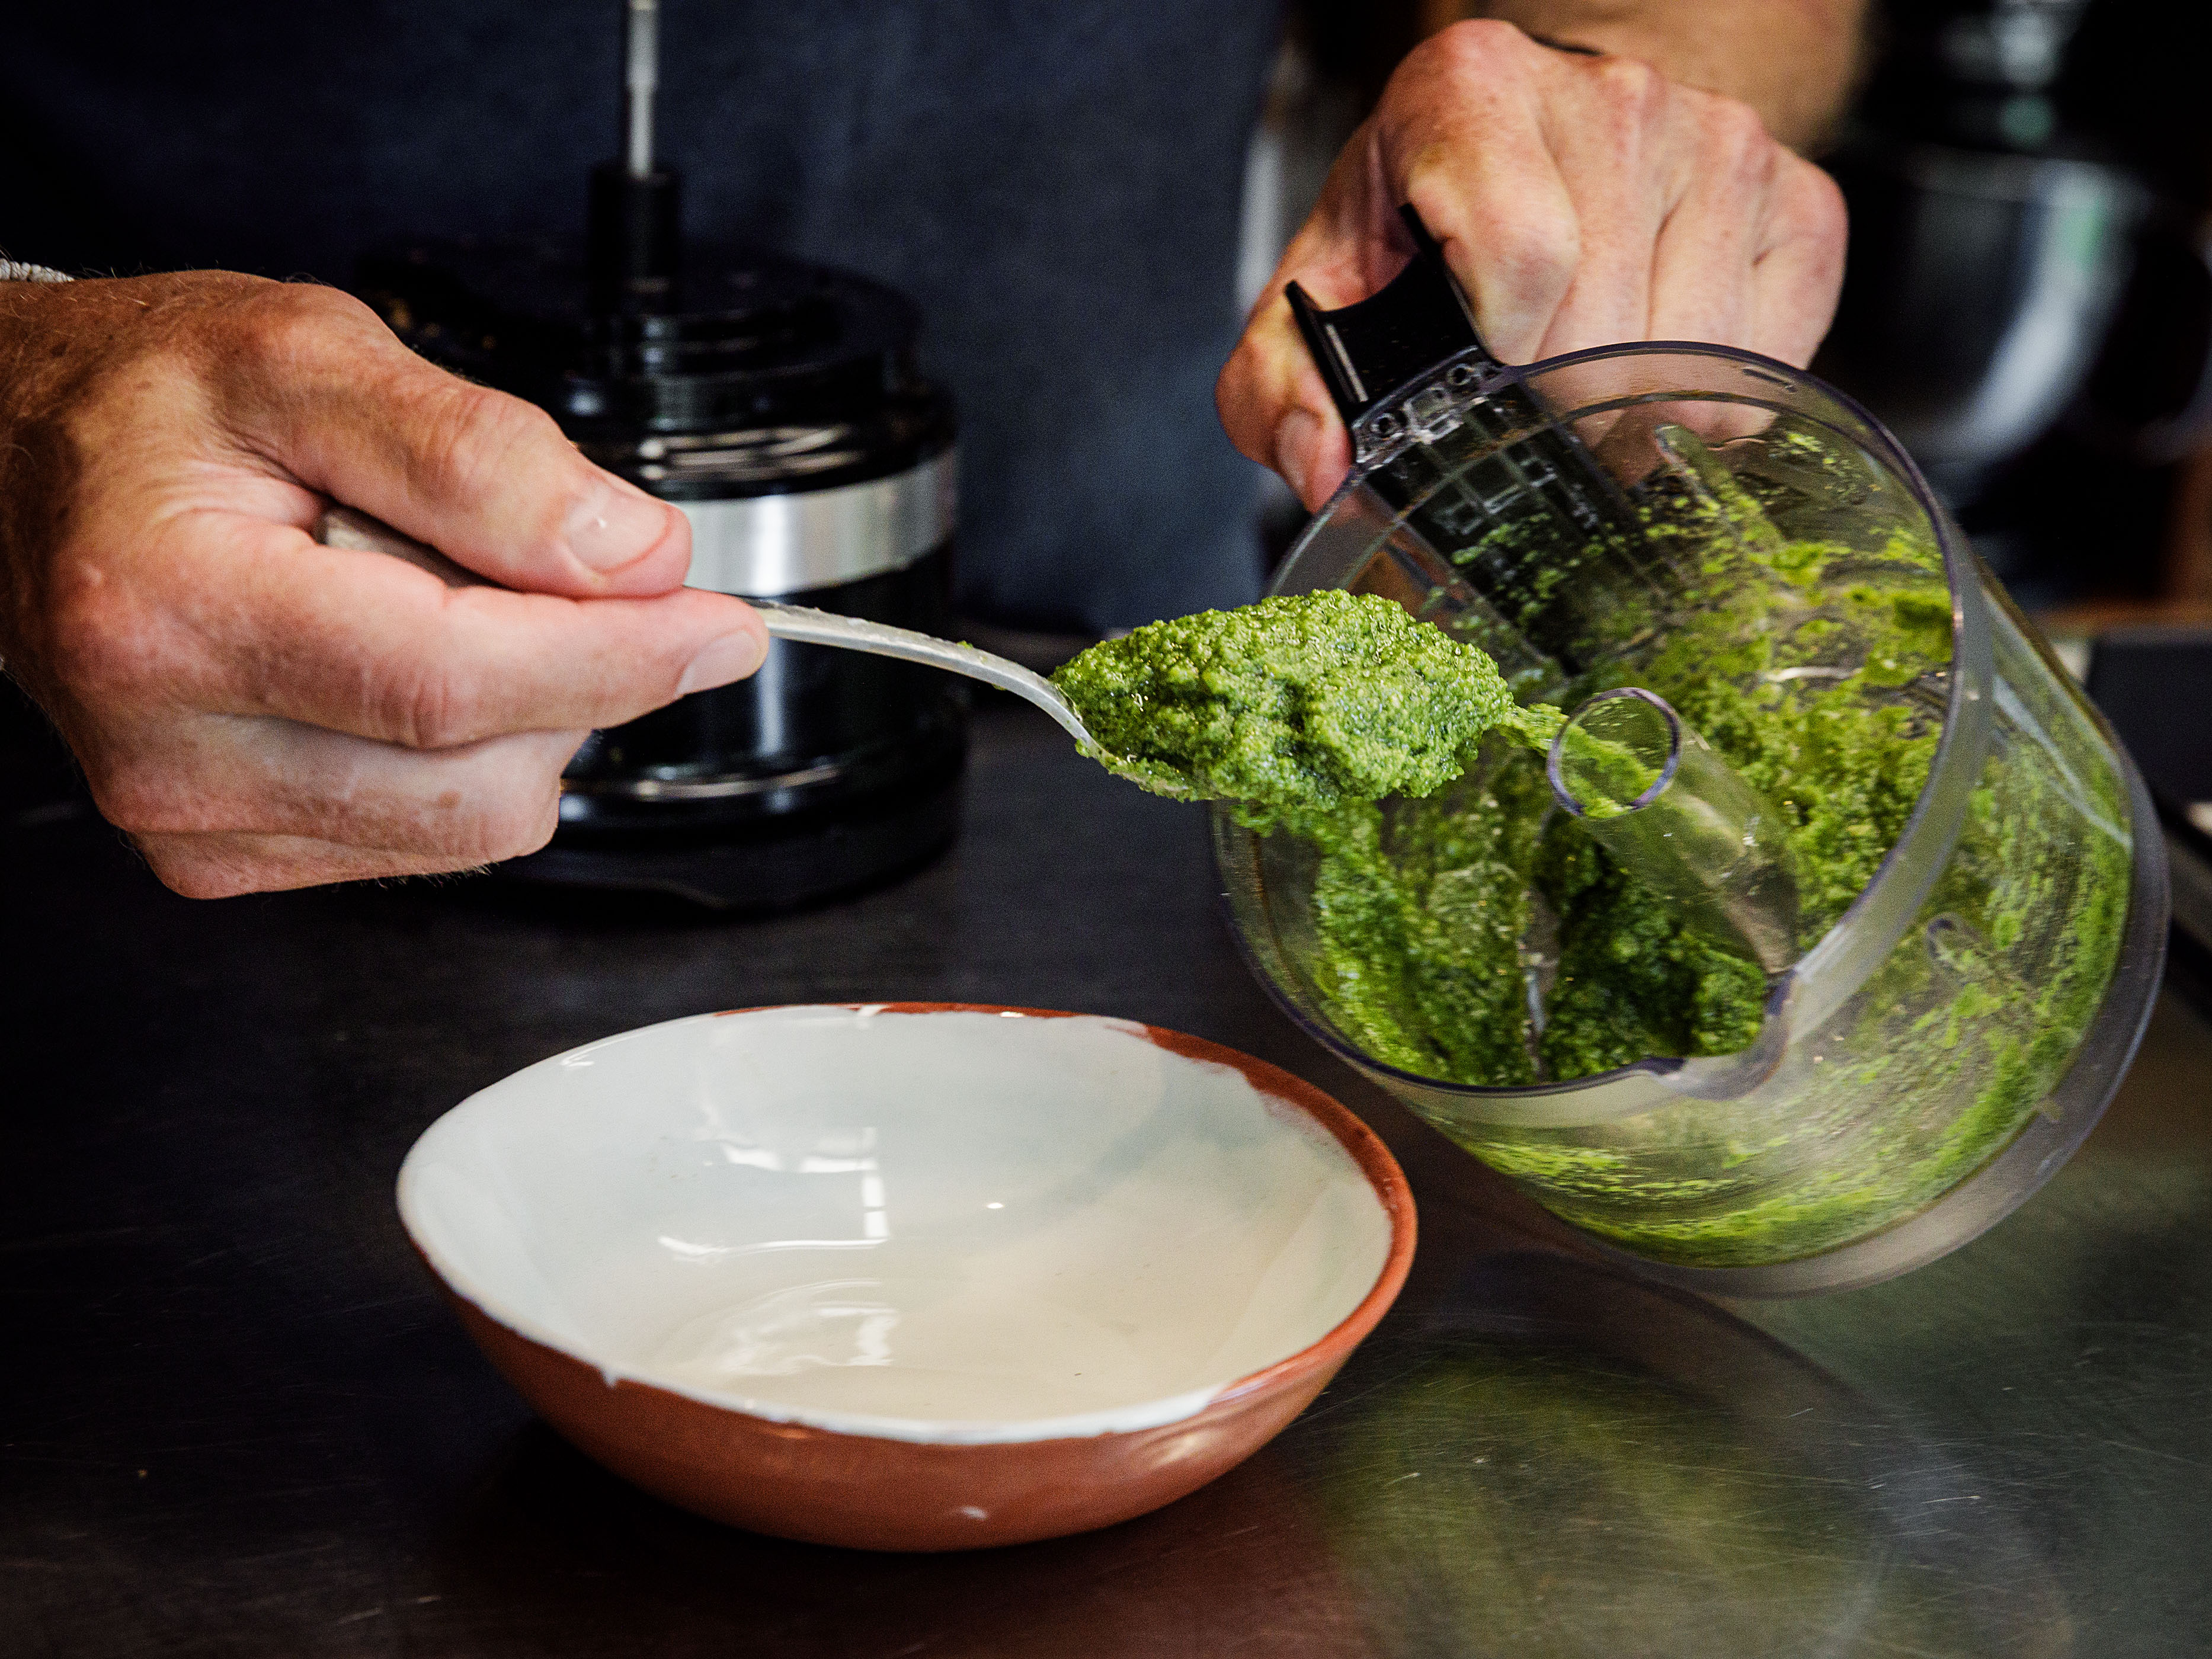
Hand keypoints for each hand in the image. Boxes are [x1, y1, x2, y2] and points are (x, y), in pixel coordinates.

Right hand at [0, 272, 766, 896]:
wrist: (16, 465)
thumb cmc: (144, 404)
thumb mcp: (309, 356)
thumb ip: (482, 455)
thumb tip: (634, 556)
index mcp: (172, 610)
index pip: (457, 684)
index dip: (618, 656)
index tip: (721, 625)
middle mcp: (173, 747)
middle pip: (484, 775)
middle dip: (573, 673)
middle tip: (535, 562)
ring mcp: (197, 819)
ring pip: (476, 824)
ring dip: (521, 715)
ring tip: (430, 599)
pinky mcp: (228, 857)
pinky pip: (432, 839)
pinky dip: (466, 754)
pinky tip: (398, 663)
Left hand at [1218, 19, 1848, 508]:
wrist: (1537, 153)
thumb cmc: (1421, 231)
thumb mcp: (1318, 301)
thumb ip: (1278, 389)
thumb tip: (1322, 466)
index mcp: (1470, 93)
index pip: (1522, 250)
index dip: (1503, 354)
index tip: (1483, 376)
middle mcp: (1610, 97)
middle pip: (1607, 324)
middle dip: (1559, 406)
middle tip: (1527, 404)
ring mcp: (1718, 140)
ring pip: (1694, 359)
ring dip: (1633, 414)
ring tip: (1585, 386)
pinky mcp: (1798, 198)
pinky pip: (1765, 364)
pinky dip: (1708, 402)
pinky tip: (1655, 369)